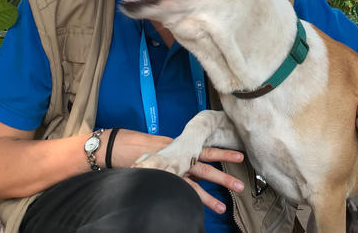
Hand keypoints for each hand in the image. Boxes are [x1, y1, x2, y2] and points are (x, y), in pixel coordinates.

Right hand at [109, 130, 244, 212]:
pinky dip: (188, 199)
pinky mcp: (159, 177)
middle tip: (242, 181)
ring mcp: (168, 169)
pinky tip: (196, 210)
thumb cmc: (136, 147)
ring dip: (209, 195)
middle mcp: (177, 157)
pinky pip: (177, 190)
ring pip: (193, 182)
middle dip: (224, 173)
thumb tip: (187, 159)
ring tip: (223, 207)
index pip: (204, 149)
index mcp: (179, 148)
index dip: (222, 152)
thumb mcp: (160, 148)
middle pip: (204, 164)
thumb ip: (175, 154)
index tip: (240, 155)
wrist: (115, 147)